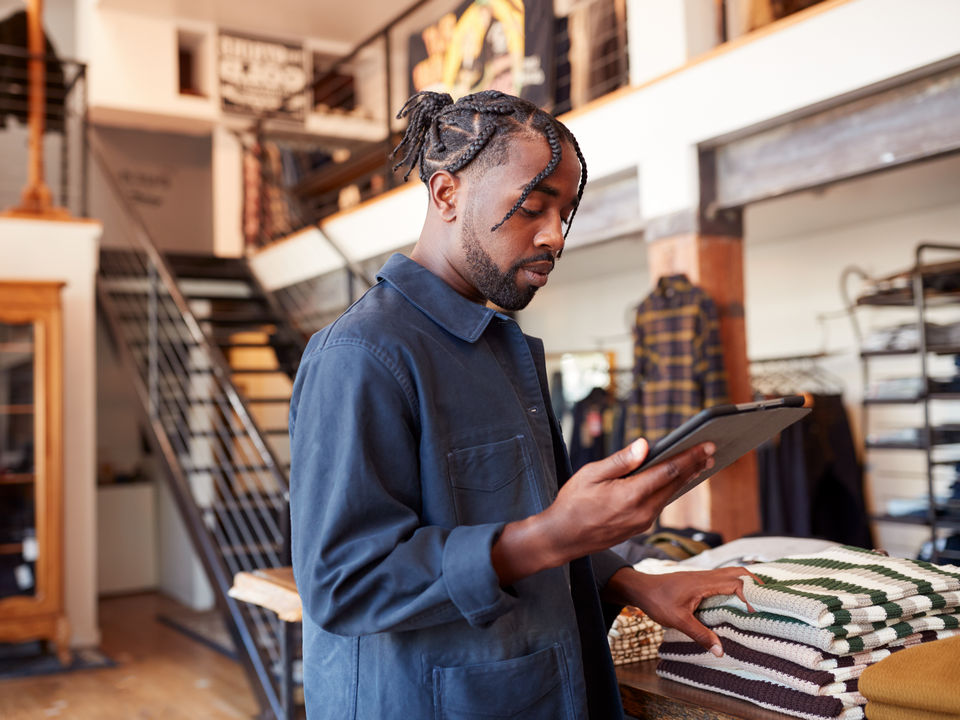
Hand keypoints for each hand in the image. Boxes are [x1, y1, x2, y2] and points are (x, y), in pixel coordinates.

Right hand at [491, 438, 714, 584]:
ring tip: (700, 463)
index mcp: (631, 495)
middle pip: (676, 484)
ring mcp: (642, 522)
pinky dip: (671, 490)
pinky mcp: (639, 528)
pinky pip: (660, 504)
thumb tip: (645, 445)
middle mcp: (642, 511)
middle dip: (695, 465)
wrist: (562, 539)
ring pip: (670, 495)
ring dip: (686, 478)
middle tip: (712, 450)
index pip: (669, 471)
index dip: (690, 456)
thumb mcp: (590, 474)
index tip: (707, 445)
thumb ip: (620, 461)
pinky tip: (675, 481)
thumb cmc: (572, 503)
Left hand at [604, 566, 760, 655]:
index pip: (735, 582)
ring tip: (759, 598)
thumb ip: (700, 634)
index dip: (749, 594)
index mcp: (704, 583)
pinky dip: (734, 585)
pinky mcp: (698, 581)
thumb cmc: (657, 601)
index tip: (755, 611)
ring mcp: (702, 577)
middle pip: (737, 572)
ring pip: (730, 574)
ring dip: (745, 583)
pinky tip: (736, 598)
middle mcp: (706, 576)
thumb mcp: (678, 620)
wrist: (641, 588)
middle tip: (769, 597)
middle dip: (755, 582)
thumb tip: (720, 651)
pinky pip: (722, 579)